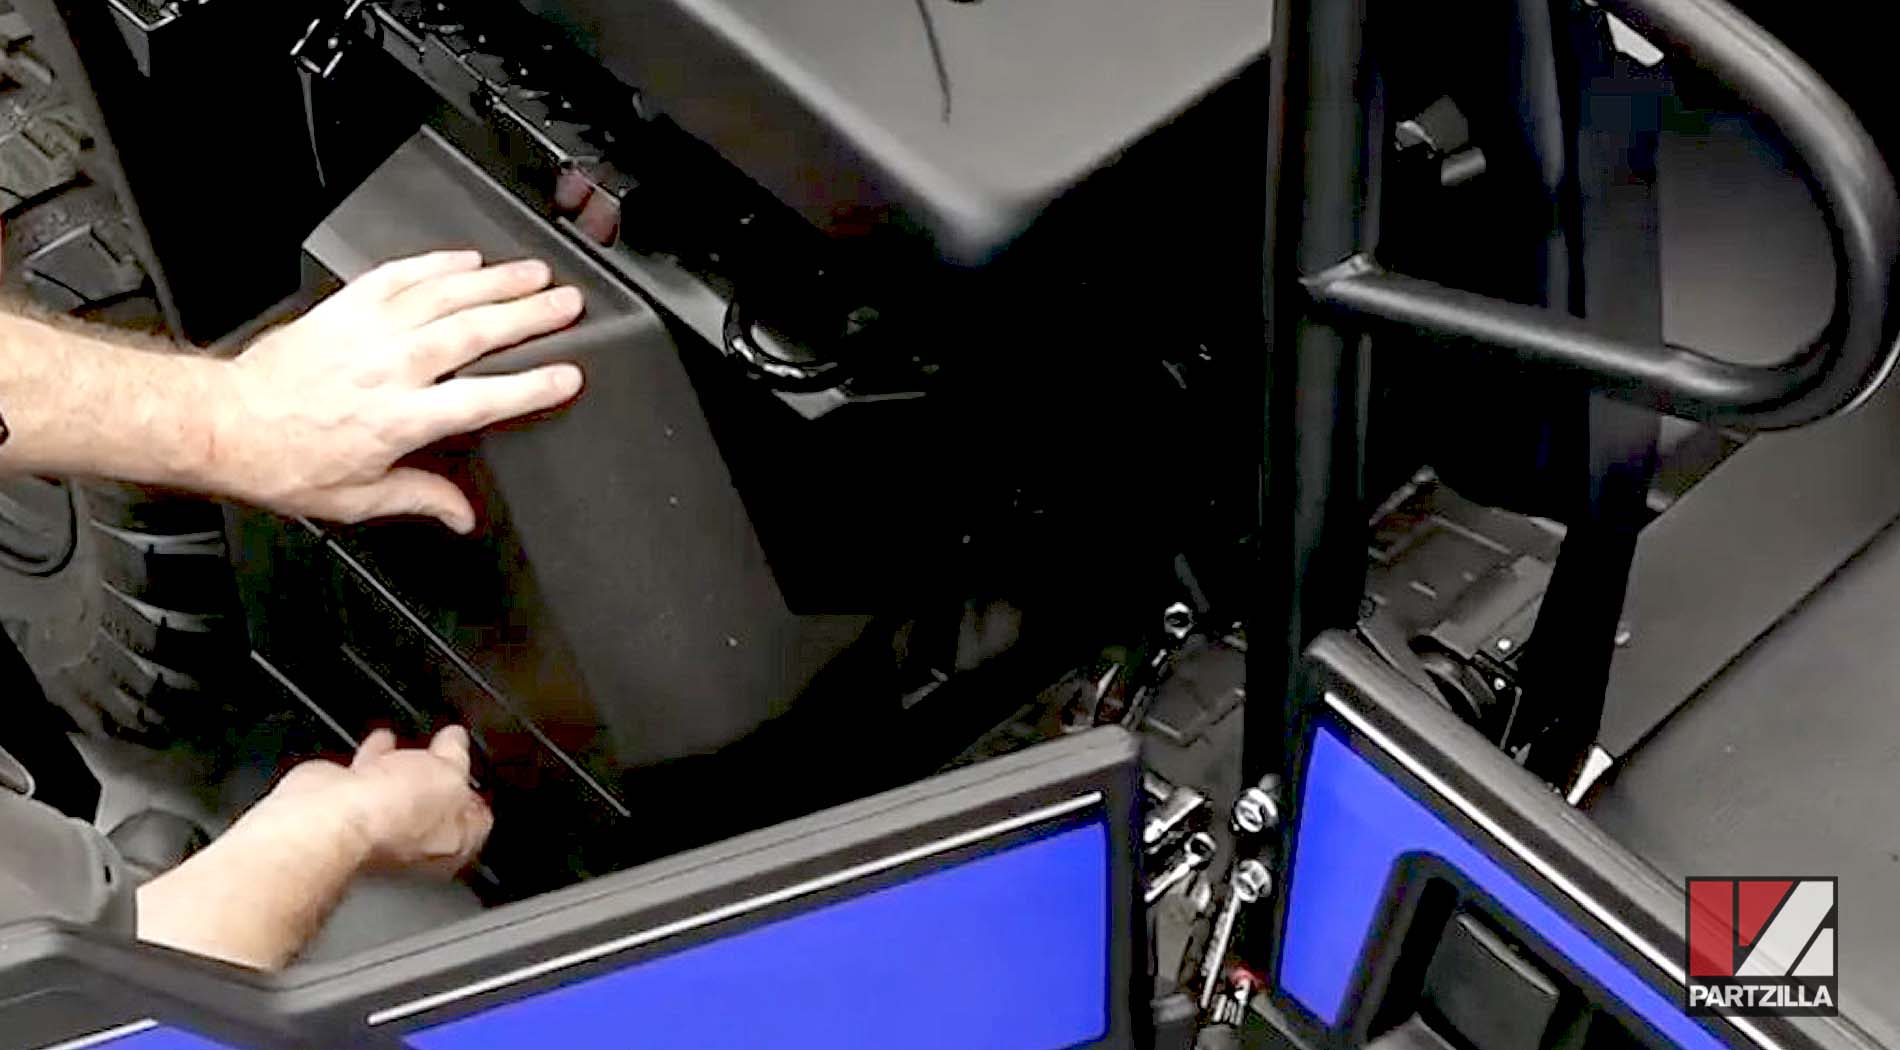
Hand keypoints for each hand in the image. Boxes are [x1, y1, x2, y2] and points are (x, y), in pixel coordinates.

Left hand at [208, 250, 585, 531]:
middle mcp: (388, 369)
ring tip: (532, 273)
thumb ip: (418, 499)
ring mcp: (366, 333)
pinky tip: (463, 259)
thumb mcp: (355, 499)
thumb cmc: (282, 460)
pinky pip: (396, 277)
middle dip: (528, 315)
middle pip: (473, 333)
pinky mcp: (342, 309)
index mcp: (398, 420)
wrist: (222, 424)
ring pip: (443, 296)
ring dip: (494, 281)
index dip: (531, 387)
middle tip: (567, 304)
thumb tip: (462, 516)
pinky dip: (434, 263)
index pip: (482, 399)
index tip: (567, 376)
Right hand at [271, 726, 493, 878]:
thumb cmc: (394, 815)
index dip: (477, 795)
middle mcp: (412, 846)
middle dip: (440, 780)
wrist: (330, 818)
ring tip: (417, 745)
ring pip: (398, 793)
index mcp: (450, 846)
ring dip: (406, 767)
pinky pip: (367, 778)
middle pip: (434, 807)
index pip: (475, 822)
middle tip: (449, 757)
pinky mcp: (346, 810)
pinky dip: (375, 759)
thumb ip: (456, 758)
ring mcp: (376, 830)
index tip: (478, 775)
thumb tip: (456, 743)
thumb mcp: (449, 776)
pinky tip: (381, 742)